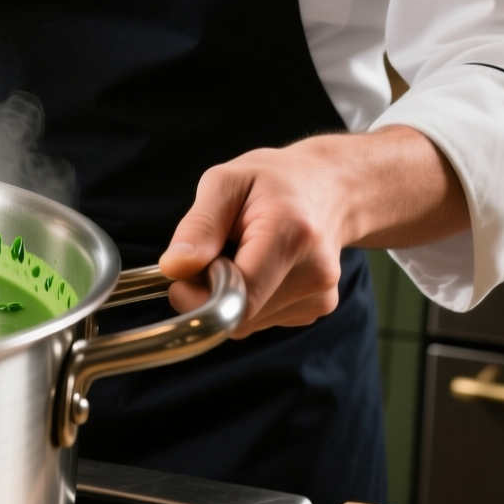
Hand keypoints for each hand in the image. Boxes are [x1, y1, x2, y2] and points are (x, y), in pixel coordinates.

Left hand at [159, 125, 468, 337]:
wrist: (329, 186)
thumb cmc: (272, 181)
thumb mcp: (224, 183)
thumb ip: (198, 226)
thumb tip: (174, 268)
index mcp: (291, 235)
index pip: (236, 296)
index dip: (196, 295)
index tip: (183, 272)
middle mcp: (314, 273)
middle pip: (238, 314)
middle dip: (209, 292)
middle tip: (213, 252)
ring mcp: (320, 296)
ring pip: (247, 322)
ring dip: (228, 295)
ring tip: (241, 254)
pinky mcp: (317, 308)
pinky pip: (262, 319)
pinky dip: (248, 298)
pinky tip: (260, 266)